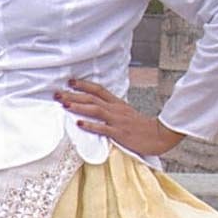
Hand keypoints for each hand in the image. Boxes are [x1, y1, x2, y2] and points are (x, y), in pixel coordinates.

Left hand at [55, 79, 183, 156]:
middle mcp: (116, 109)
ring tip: (64, 104)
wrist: (160, 135)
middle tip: (57, 94)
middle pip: (92, 98)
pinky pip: (103, 128)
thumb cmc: (142, 127)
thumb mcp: (126, 114)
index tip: (69, 82)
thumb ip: (111, 110)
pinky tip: (79, 124)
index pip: (98, 90)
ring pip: (95, 110)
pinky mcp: (120, 133)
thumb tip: (95, 108)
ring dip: (78, 106)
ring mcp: (117, 121)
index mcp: (117, 104)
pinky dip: (90, 125)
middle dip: (73, 95)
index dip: (84, 85)